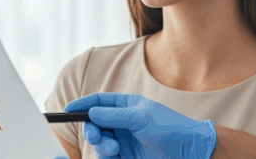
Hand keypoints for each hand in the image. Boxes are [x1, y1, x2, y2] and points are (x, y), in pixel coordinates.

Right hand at [64, 93, 215, 158]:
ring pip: (99, 143)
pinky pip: (106, 156)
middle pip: (94, 124)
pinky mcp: (125, 156)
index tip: (68, 111)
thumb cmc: (169, 127)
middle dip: (91, 130)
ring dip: (101, 146)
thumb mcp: (140, 117)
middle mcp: (122, 122)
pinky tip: (116, 156)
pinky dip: (106, 157)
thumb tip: (91, 111)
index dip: (82, 105)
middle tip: (96, 136)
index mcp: (126, 105)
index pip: (99, 102)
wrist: (187, 150)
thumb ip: (114, 115)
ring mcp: (123, 140)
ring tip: (114, 150)